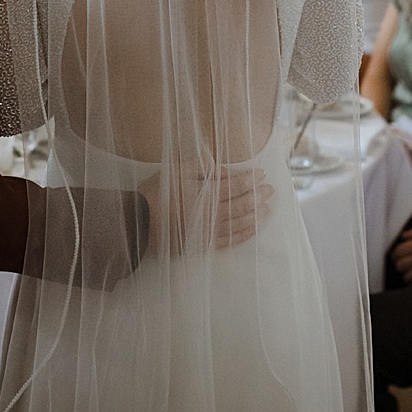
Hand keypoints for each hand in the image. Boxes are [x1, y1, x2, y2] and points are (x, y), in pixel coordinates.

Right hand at [138, 168, 273, 255]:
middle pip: (242, 204)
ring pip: (240, 223)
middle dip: (258, 196)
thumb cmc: (156, 194)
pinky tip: (254, 229)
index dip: (250, 180)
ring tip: (268, 208)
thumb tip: (221, 168)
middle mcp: (212, 213)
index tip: (262, 174)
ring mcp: (210, 231)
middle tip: (271, 190)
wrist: (140, 224)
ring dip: (256, 215)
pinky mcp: (205, 244)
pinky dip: (245, 234)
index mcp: (206, 193)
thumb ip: (200, 167)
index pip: (235, 185)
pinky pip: (231, 240)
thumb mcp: (175, 171)